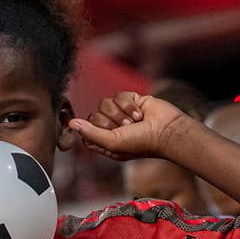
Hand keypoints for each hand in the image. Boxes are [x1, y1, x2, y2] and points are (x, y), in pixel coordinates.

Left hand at [68, 92, 187, 160]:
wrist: (167, 130)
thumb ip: (90, 133)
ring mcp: (121, 114)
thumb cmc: (142, 143)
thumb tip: (71, 123)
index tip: (104, 132)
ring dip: (120, 114)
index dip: (90, 130)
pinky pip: (118, 95)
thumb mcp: (112, 143)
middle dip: (110, 122)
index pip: (85, 132)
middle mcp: (112, 128)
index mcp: (106, 143)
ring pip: (104, 103)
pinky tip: (140, 114)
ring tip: (134, 122)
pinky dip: (129, 105)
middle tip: (125, 129)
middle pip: (94, 116)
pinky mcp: (131, 101)